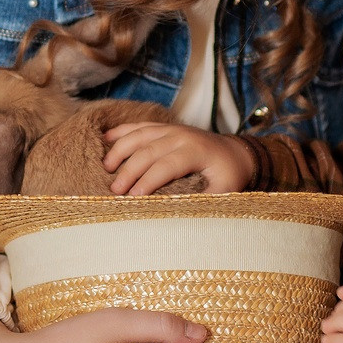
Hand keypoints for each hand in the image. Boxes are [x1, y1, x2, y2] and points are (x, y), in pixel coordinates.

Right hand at [101, 121, 258, 194]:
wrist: (236, 152)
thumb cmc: (229, 175)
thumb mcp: (225, 191)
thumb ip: (204, 201)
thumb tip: (181, 216)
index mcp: (196, 151)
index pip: (166, 166)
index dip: (148, 182)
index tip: (133, 199)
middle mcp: (181, 136)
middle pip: (148, 151)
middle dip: (129, 171)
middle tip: (115, 191)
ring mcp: (171, 128)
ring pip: (139, 135)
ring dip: (120, 150)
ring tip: (106, 168)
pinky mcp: (164, 127)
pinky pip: (139, 126)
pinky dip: (121, 131)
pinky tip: (106, 138)